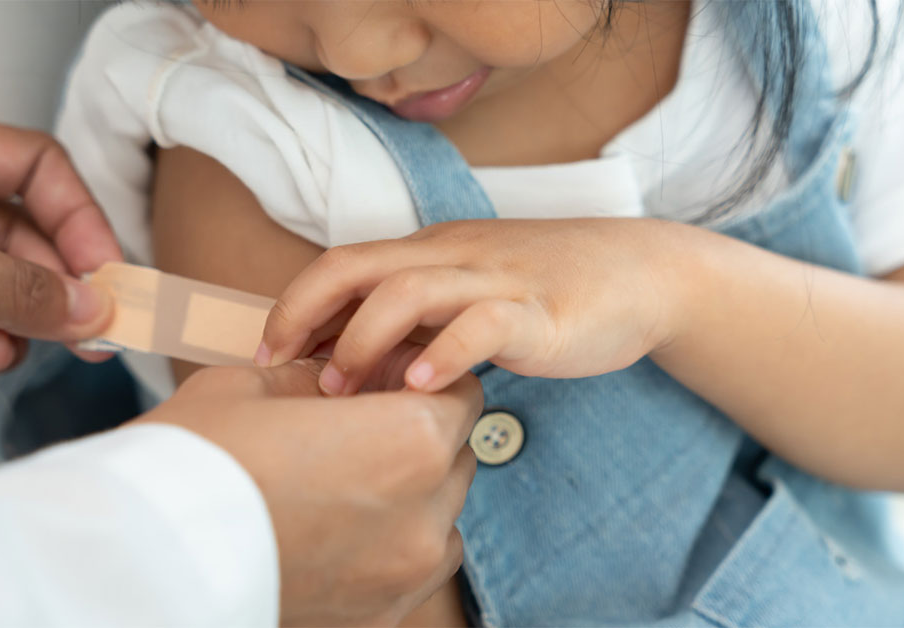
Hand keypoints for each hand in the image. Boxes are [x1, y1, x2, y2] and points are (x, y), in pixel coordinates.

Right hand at [135, 344, 482, 625]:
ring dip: (412, 493)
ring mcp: (406, 574)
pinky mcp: (379, 617)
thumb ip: (323, 377)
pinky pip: (415, 568)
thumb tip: (341, 381)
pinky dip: (393, 545)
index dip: (422, 380)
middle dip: (417, 434)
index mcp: (411, 442)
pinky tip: (337, 528)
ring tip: (342, 482)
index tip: (382, 379)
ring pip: (443, 516)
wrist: (140, 558)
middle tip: (354, 426)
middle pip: (456, 456)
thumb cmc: (195, 459)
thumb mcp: (258, 385)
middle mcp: (426, 513)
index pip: (463, 395)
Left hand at [256, 218, 684, 394]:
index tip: (264, 353)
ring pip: (409, 290)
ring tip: (343, 390)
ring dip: (364, 340)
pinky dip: (447, 353)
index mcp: (430, 252)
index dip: (294, 304)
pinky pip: (483, 324)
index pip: (342, 263)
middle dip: (305, 314)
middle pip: (358, 267)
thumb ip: (417, 323)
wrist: (639, 273)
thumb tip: (354, 367)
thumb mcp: (469, 295)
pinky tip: (426, 387)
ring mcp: (495, 281)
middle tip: (278, 368)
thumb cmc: (546, 290)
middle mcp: (453, 257)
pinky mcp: (538, 312)